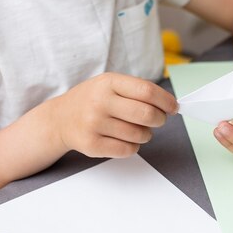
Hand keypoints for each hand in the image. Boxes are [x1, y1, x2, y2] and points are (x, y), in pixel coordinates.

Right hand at [51, 73, 176, 157]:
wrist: (59, 119)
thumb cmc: (92, 100)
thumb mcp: (110, 85)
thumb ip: (138, 91)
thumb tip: (170, 106)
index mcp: (108, 82)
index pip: (147, 91)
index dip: (166, 101)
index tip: (174, 107)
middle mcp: (100, 102)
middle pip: (146, 114)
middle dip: (159, 119)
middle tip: (158, 120)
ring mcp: (94, 124)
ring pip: (139, 135)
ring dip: (146, 134)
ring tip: (137, 130)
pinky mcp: (92, 145)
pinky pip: (127, 150)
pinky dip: (133, 147)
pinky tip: (125, 139)